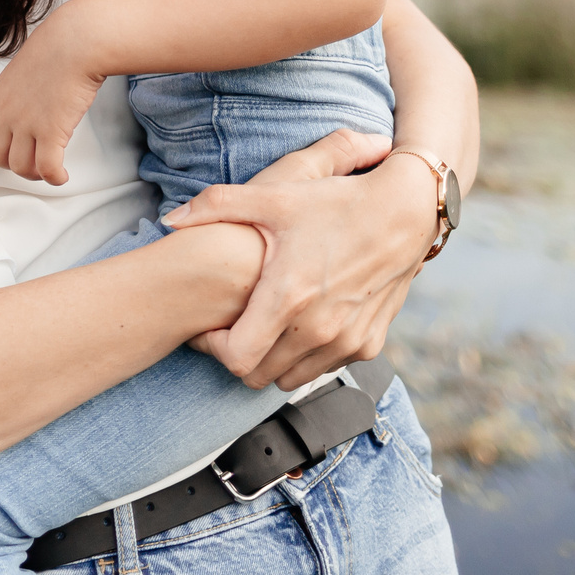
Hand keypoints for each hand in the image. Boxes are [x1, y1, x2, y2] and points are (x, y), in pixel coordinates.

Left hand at [0, 0, 109, 184]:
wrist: (76, 42)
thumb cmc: (59, 46)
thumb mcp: (26, 65)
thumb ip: (21, 86)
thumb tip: (33, 94)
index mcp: (0, 95)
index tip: (15, 144)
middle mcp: (8, 113)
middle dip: (12, 164)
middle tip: (32, 161)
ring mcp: (28, 124)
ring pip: (20, 167)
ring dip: (34, 174)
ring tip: (49, 169)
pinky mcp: (51, 132)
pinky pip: (47, 168)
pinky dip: (54, 178)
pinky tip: (63, 176)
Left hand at [161, 126, 439, 389]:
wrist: (405, 212)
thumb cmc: (337, 203)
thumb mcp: (275, 197)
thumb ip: (217, 206)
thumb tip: (170, 219)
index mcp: (289, 298)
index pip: (235, 358)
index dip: (214, 348)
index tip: (211, 328)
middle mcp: (319, 329)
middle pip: (257, 376)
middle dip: (241, 354)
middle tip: (236, 325)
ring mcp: (347, 342)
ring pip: (290, 378)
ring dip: (274, 359)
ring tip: (267, 323)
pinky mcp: (368, 345)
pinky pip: (324, 368)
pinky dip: (308, 355)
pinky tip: (303, 321)